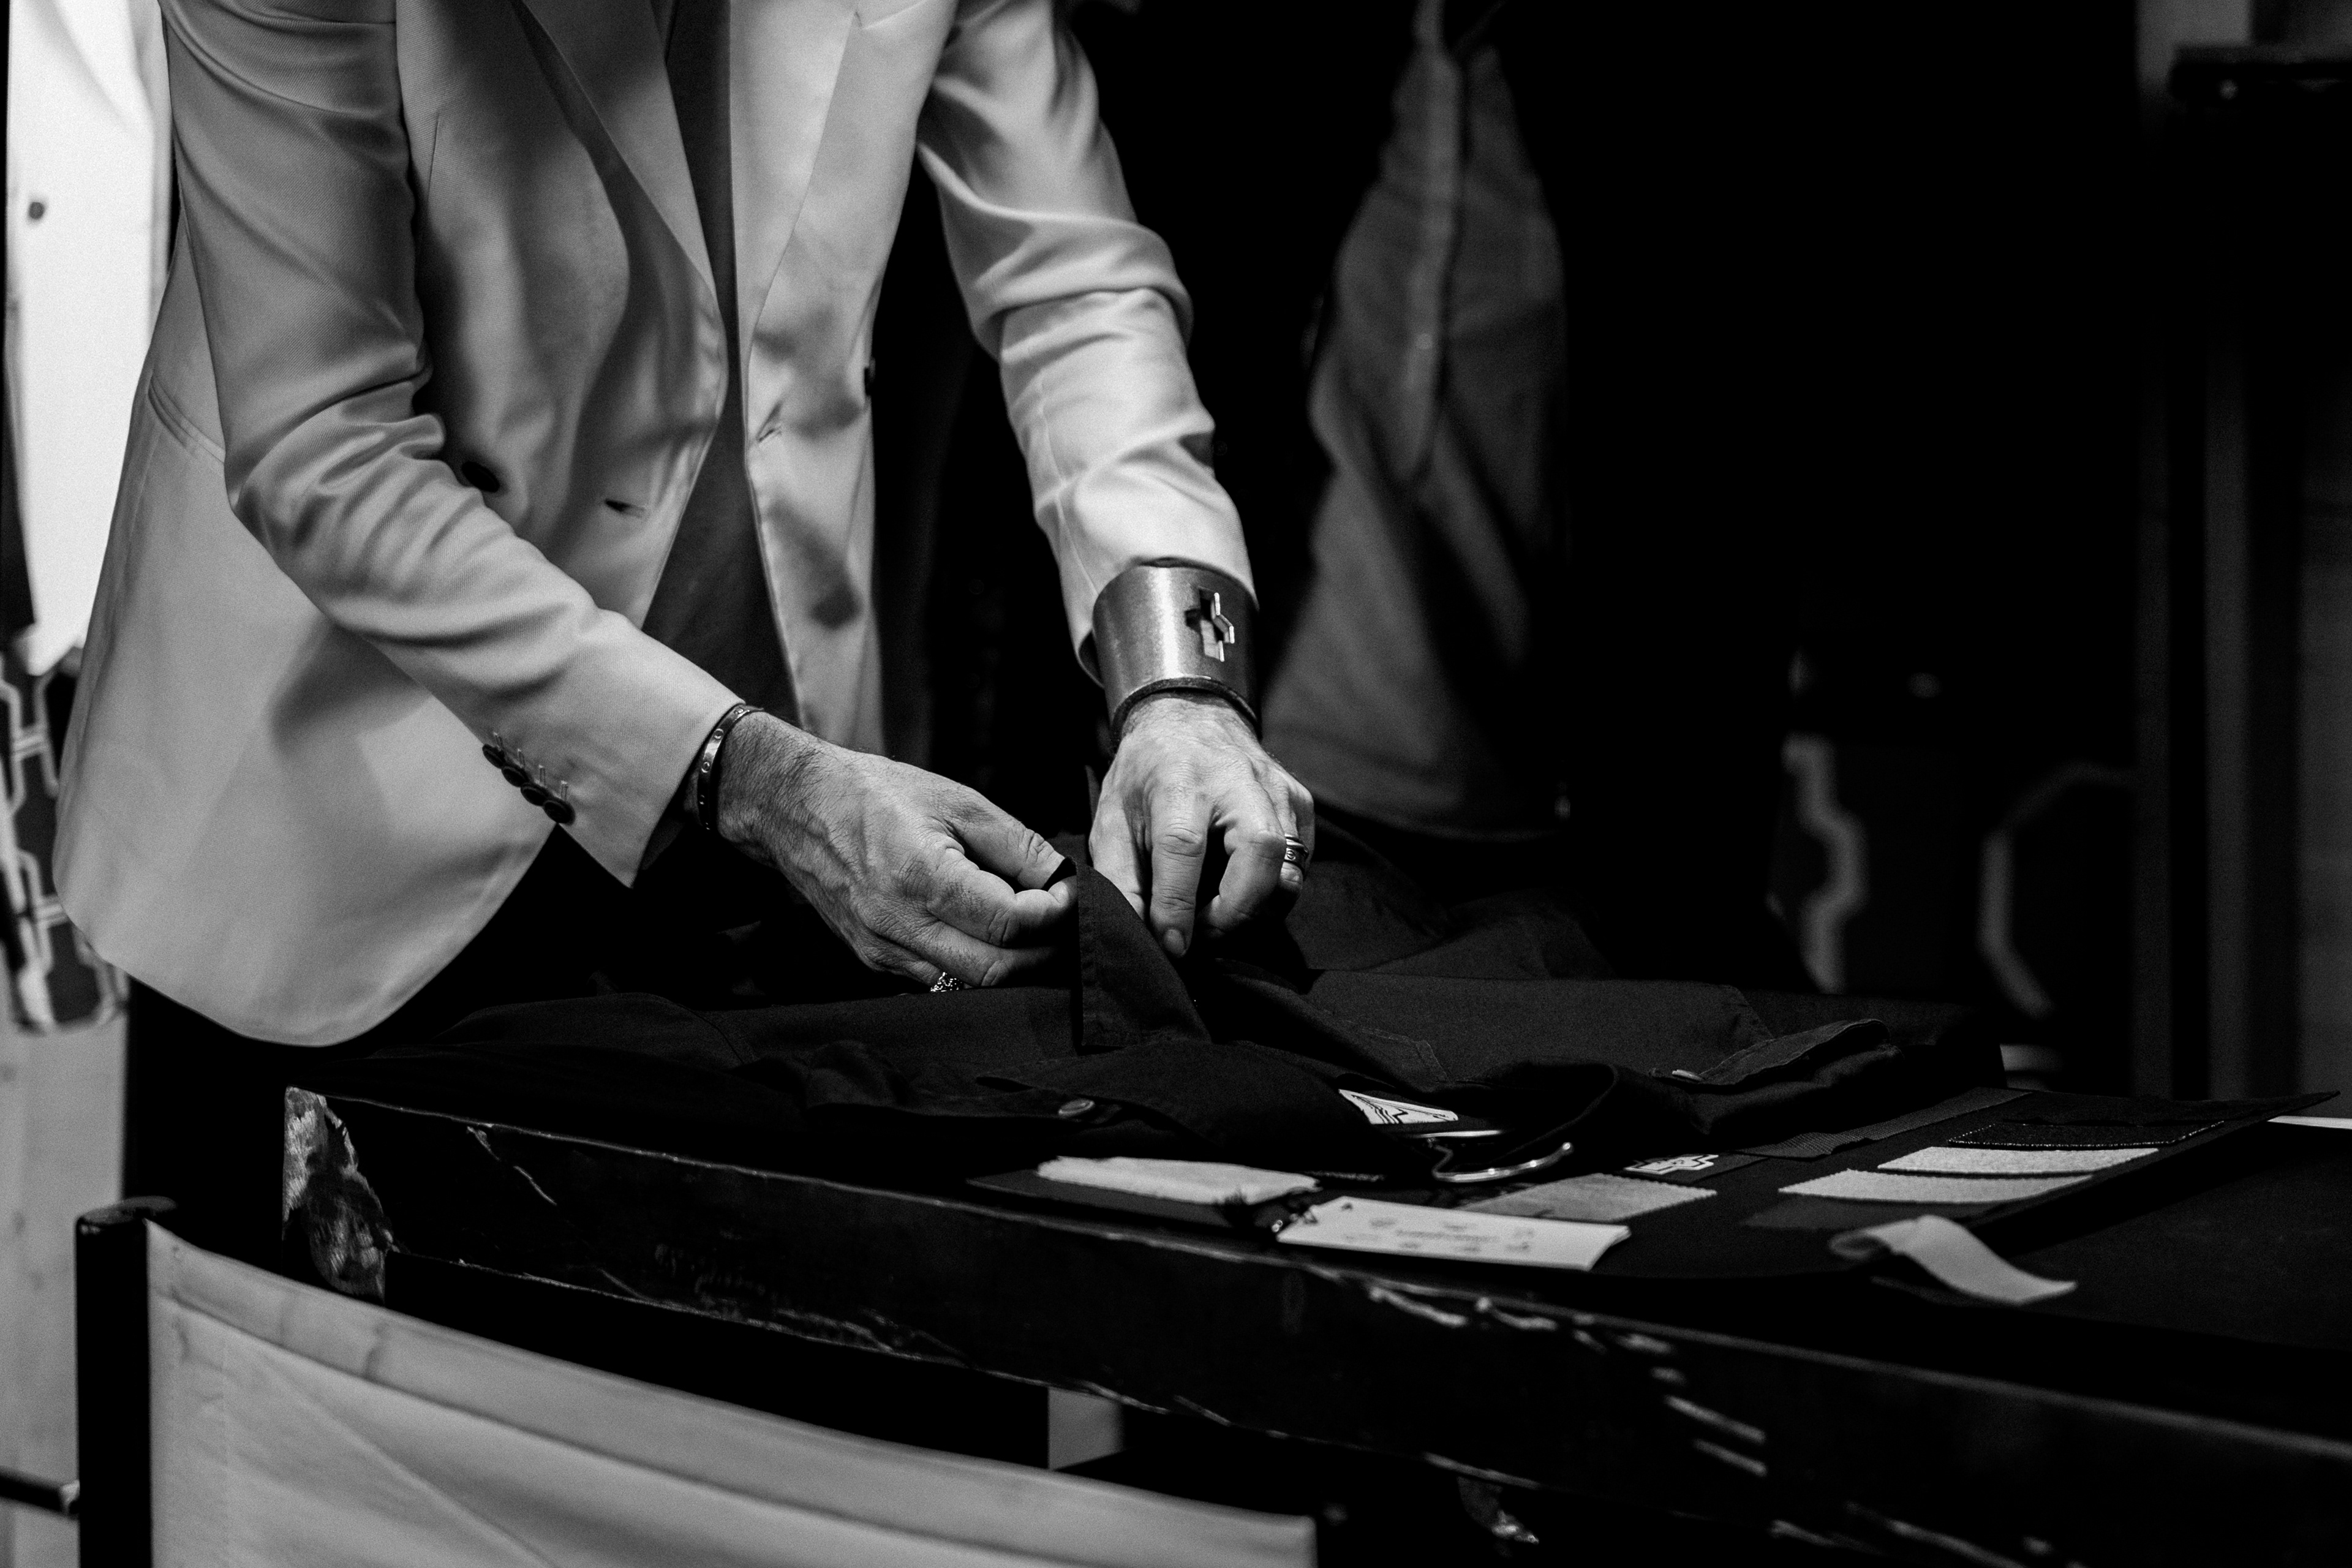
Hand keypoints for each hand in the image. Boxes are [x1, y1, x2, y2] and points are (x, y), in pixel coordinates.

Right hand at [715, 713, 1074, 986]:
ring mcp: (882, 950)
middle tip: (1061, 923)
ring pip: (968, 985)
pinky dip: (973, 968)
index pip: (1007, 922)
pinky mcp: (874, 961)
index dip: (1052, 913)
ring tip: (1029, 932)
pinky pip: (938, 982)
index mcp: (920, 875)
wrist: (797, 809)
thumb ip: (1016, 845)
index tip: (1067, 893)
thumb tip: (1062, 879)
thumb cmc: (877, 794)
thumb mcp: (957, 800)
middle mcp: (897, 923)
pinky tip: (985, 938)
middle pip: (994, 969)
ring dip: (1011, 967)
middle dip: (1041, 951)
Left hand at [1090, 691, 1314, 956]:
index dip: (1179, 906)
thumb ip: (1120, 879)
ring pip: (1289, 866)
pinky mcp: (1299, 800)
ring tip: (1222, 914)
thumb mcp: (1113, 820)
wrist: (1188, 715)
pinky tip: (1242, 885)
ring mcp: (1276, 788)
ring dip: (1258, 906)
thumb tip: (1139, 934)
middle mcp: (1235, 780)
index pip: (1184, 849)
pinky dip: (1276, 888)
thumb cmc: (1145, 774)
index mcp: (1179, 781)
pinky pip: (1301, 861)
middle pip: (1259, 854)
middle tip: (1205, 932)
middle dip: (1236, 910)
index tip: (1174, 945)